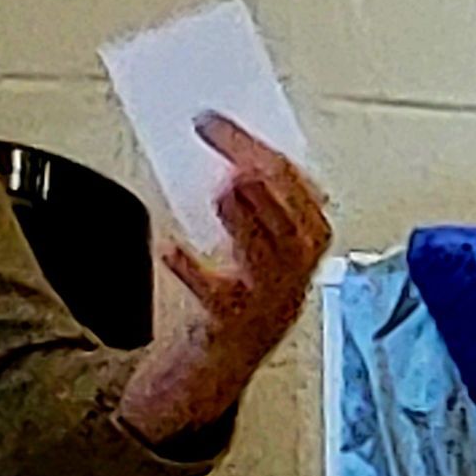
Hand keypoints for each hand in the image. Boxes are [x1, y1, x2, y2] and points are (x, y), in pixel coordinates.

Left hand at [160, 111, 331, 367]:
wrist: (228, 356)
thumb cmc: (242, 288)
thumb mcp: (256, 239)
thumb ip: (247, 199)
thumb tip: (214, 151)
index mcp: (307, 237)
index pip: (293, 180)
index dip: (255, 145)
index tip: (215, 119)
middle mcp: (295, 265)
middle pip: (288, 211)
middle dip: (255, 169)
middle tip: (214, 136)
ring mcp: (267, 294)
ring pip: (267, 252)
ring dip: (245, 218)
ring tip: (222, 187)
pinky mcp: (232, 319)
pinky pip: (216, 294)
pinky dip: (192, 269)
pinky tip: (169, 248)